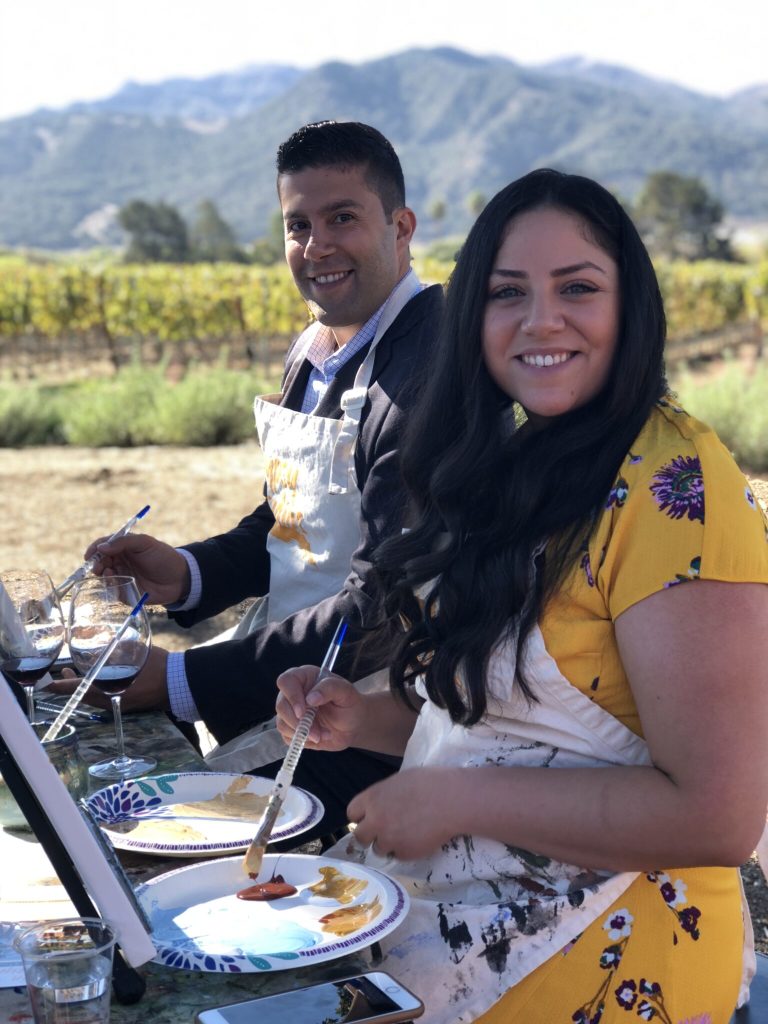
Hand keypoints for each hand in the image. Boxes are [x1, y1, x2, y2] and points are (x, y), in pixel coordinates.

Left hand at [48, 646, 170, 711]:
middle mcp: (111, 701)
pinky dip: (97, 688)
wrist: (180, 683)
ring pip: (94, 697)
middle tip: (63, 672)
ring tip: (76, 673)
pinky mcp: (128, 704)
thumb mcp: (134, 653)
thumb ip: (115, 651)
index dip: (60, 686)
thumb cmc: (158, 667)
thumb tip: (99, 645)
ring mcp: (120, 704)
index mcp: (109, 690)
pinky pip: (105, 698)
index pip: (77, 690)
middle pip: (82, 696)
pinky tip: (100, 677)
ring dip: (83, 686)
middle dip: (70, 685)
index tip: (46, 684)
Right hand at [84, 533, 189, 605]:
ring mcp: (122, 577)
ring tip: (108, 572)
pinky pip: (112, 590)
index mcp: (123, 548)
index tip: (89, 554)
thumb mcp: (145, 543)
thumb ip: (124, 542)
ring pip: (103, 577)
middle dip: (95, 564)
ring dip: (101, 574)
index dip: (94, 549)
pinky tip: (115, 582)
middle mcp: (120, 562)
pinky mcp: (125, 592)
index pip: (103, 546)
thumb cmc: (163, 557)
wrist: (179, 578)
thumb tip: (101, 547)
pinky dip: (109, 586)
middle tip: (97, 567)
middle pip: (99, 562)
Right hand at [275, 665, 365, 750]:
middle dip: (298, 722)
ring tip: (323, 734)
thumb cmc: (350, 703)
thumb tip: (310, 698)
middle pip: (281, 705)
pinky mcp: (292, 729)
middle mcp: (295, 693)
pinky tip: (319, 737)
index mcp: (305, 678)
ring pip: (282, 723)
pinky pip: (287, 737)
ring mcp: (291, 712)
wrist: (354, 724)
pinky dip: (303, 741)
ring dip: (302, 733)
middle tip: (316, 731)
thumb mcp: (346, 691)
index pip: (286, 681)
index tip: (303, 712)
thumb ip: (329, 688)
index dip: (291, 696)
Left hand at [348, 767, 463, 860]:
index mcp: (372, 798)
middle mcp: (375, 821)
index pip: (352, 813)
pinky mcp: (404, 854)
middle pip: (360, 836)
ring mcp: (388, 839)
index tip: (370, 818)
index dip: (362, 816)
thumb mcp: (398, 782)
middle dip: (370, 835)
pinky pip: (398, 855)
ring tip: (407, 833)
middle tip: (384, 831)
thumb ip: (382, 797)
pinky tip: (418, 838)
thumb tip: (377, 806)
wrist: (452, 800)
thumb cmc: (429, 783)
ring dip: (388, 844)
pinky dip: (405, 850)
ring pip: (378, 848)